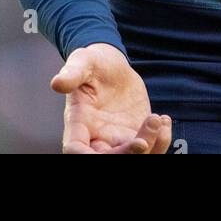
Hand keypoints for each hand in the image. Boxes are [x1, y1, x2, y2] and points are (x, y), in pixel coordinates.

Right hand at [51, 43, 171, 153]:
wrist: (112, 65)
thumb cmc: (93, 62)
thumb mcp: (82, 61)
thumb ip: (72, 73)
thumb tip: (57, 83)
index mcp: (77, 124)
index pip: (75, 150)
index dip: (87, 157)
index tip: (109, 149)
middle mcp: (95, 138)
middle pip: (108, 160)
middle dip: (128, 154)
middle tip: (146, 133)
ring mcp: (117, 139)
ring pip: (133, 157)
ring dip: (151, 147)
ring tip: (158, 120)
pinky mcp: (135, 134)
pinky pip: (150, 147)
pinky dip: (161, 140)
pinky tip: (164, 120)